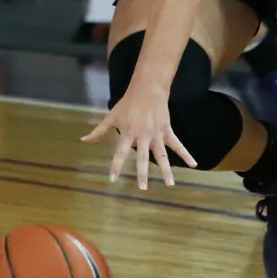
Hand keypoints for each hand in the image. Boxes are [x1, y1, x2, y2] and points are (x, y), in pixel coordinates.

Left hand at [82, 88, 196, 190]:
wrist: (148, 89)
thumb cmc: (127, 105)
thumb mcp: (111, 117)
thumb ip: (99, 131)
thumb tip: (83, 140)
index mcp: (128, 133)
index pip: (120, 153)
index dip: (116, 165)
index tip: (112, 179)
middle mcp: (143, 136)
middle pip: (143, 157)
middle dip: (143, 173)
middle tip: (142, 188)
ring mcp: (157, 134)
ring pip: (162, 155)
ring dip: (166, 170)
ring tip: (170, 185)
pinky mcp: (167, 131)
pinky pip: (177, 145)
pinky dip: (186, 154)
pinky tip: (193, 165)